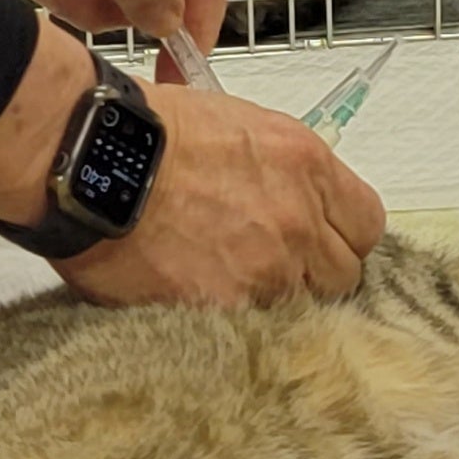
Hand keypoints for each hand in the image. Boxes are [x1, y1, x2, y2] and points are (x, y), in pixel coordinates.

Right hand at [0, 21, 383, 306]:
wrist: (91, 156)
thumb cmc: (147, 131)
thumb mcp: (235, 125)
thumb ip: (279, 169)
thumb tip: (287, 196)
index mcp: (307, 166)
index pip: (368, 224)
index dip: (341, 238)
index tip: (319, 242)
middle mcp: (299, 220)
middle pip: (343, 276)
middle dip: (313, 276)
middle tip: (271, 269)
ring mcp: (268, 270)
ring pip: (302, 311)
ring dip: (273, 304)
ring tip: (227, 288)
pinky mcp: (228, 309)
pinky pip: (252, 332)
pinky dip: (231, 326)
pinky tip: (200, 305)